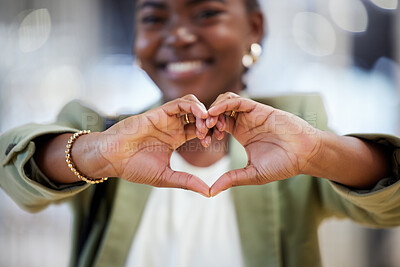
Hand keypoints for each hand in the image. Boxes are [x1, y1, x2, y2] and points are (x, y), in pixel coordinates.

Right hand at [93, 94, 210, 196]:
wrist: (113, 159)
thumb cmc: (134, 168)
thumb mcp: (166, 176)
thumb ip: (187, 182)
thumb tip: (209, 193)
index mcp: (176, 138)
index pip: (199, 130)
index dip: (210, 133)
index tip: (215, 142)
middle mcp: (173, 126)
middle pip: (198, 116)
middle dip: (211, 122)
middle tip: (216, 132)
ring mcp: (166, 118)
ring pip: (192, 106)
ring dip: (204, 112)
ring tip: (208, 125)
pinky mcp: (159, 112)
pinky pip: (180, 103)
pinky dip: (194, 106)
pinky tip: (202, 115)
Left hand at [206, 92, 321, 195]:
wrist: (304, 155)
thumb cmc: (282, 164)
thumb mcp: (252, 174)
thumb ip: (231, 179)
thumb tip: (210, 192)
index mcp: (240, 132)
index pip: (217, 124)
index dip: (207, 130)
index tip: (203, 141)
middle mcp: (244, 121)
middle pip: (218, 111)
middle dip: (206, 119)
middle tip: (202, 132)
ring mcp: (251, 114)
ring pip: (225, 102)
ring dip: (213, 110)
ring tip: (208, 124)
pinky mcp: (259, 108)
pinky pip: (237, 100)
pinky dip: (224, 104)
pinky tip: (214, 112)